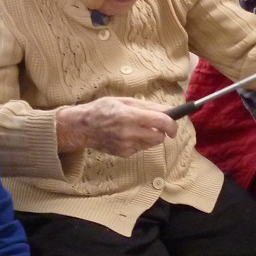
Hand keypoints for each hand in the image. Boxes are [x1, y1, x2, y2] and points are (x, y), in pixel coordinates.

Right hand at [56, 97, 175, 156]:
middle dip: (161, 131)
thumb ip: (147, 106)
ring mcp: (126, 146)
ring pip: (151, 144)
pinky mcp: (124, 154)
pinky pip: (141, 148)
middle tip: (154, 124)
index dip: (172, 125)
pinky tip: (126, 135)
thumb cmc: (101, 110)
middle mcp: (129, 133)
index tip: (174, 125)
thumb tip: (168, 109)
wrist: (81, 128)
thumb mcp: (123, 101)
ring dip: (150, 136)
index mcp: (130, 116)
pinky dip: (139, 142)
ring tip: (136, 127)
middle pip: (159, 137)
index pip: (161, 123)